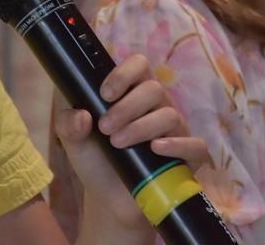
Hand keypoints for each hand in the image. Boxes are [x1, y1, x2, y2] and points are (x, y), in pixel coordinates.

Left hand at [52, 53, 207, 234]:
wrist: (109, 199)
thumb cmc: (96, 161)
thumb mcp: (74, 142)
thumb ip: (68, 125)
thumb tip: (81, 116)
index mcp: (132, 93)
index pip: (139, 65)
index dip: (124, 73)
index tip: (105, 94)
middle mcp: (156, 106)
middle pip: (153, 88)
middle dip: (127, 107)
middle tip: (105, 127)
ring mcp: (174, 130)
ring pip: (170, 115)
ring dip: (141, 127)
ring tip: (118, 144)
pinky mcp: (187, 157)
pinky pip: (195, 144)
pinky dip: (178, 145)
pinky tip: (156, 149)